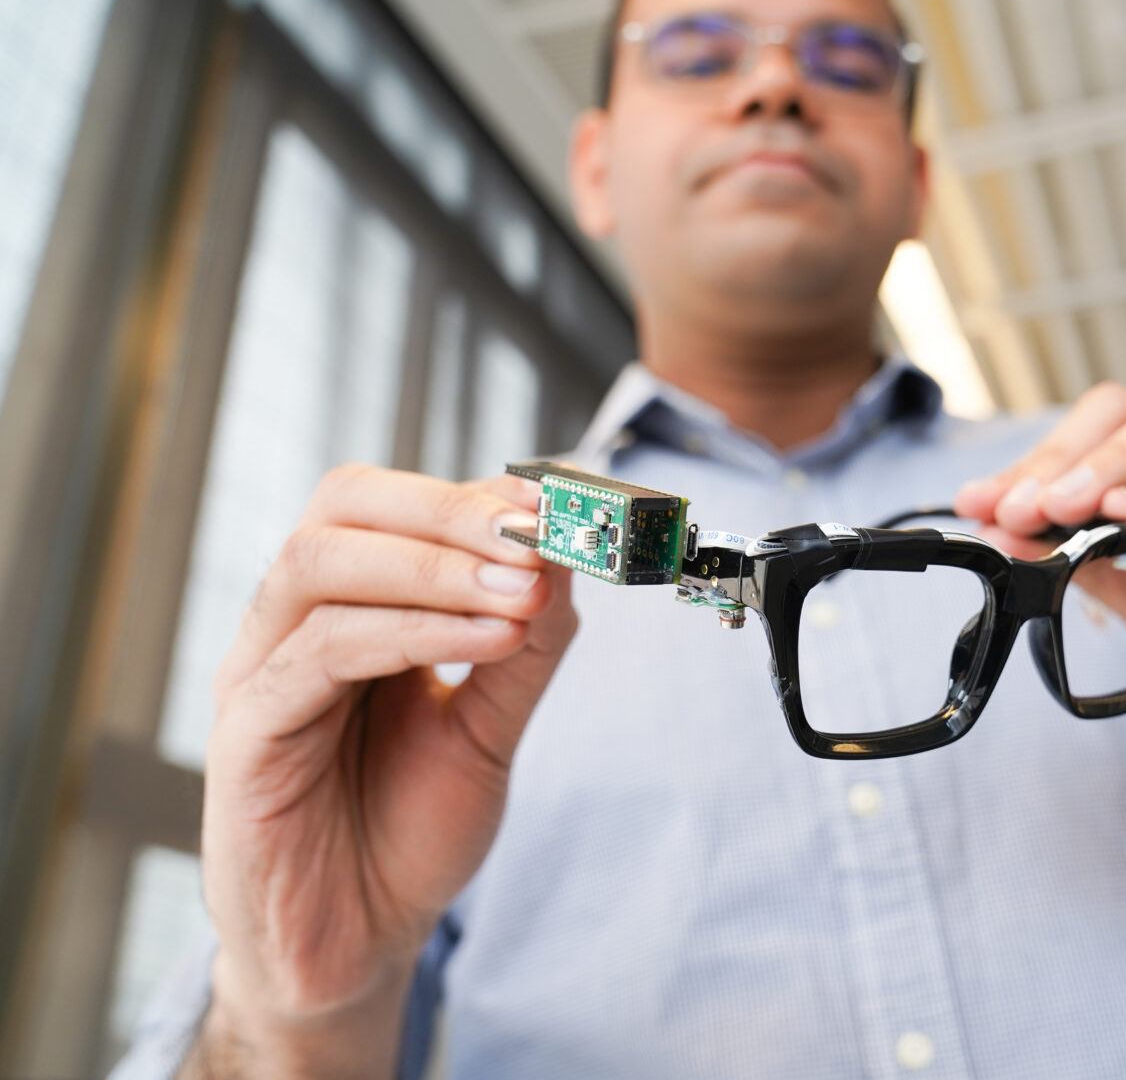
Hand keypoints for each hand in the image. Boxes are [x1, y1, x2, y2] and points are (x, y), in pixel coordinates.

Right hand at [198, 465, 572, 1062]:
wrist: (359, 946)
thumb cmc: (408, 830)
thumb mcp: (489, 728)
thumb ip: (527, 648)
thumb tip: (568, 555)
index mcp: (345, 606)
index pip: (387, 502)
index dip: (472, 492)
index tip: (556, 502)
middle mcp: (291, 624)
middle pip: (342, 507)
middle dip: (450, 511)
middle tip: (537, 536)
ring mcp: (260, 673)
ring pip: (321, 565)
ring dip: (437, 567)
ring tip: (524, 594)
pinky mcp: (246, 736)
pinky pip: (319, 653)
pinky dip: (414, 631)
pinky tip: (493, 639)